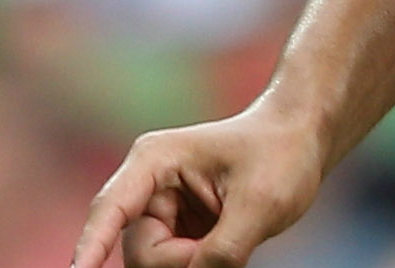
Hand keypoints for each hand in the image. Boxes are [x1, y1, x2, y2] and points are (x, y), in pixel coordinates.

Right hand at [73, 107, 325, 267]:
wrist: (305, 140)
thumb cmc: (284, 154)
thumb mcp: (263, 202)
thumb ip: (224, 249)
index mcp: (155, 162)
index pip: (109, 210)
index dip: (90, 247)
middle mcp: (148, 188)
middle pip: (142, 253)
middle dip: (184, 261)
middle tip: (231, 245)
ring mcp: (161, 213)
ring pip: (158, 265)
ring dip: (194, 264)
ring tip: (235, 234)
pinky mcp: (177, 232)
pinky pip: (176, 266)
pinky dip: (200, 266)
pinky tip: (228, 246)